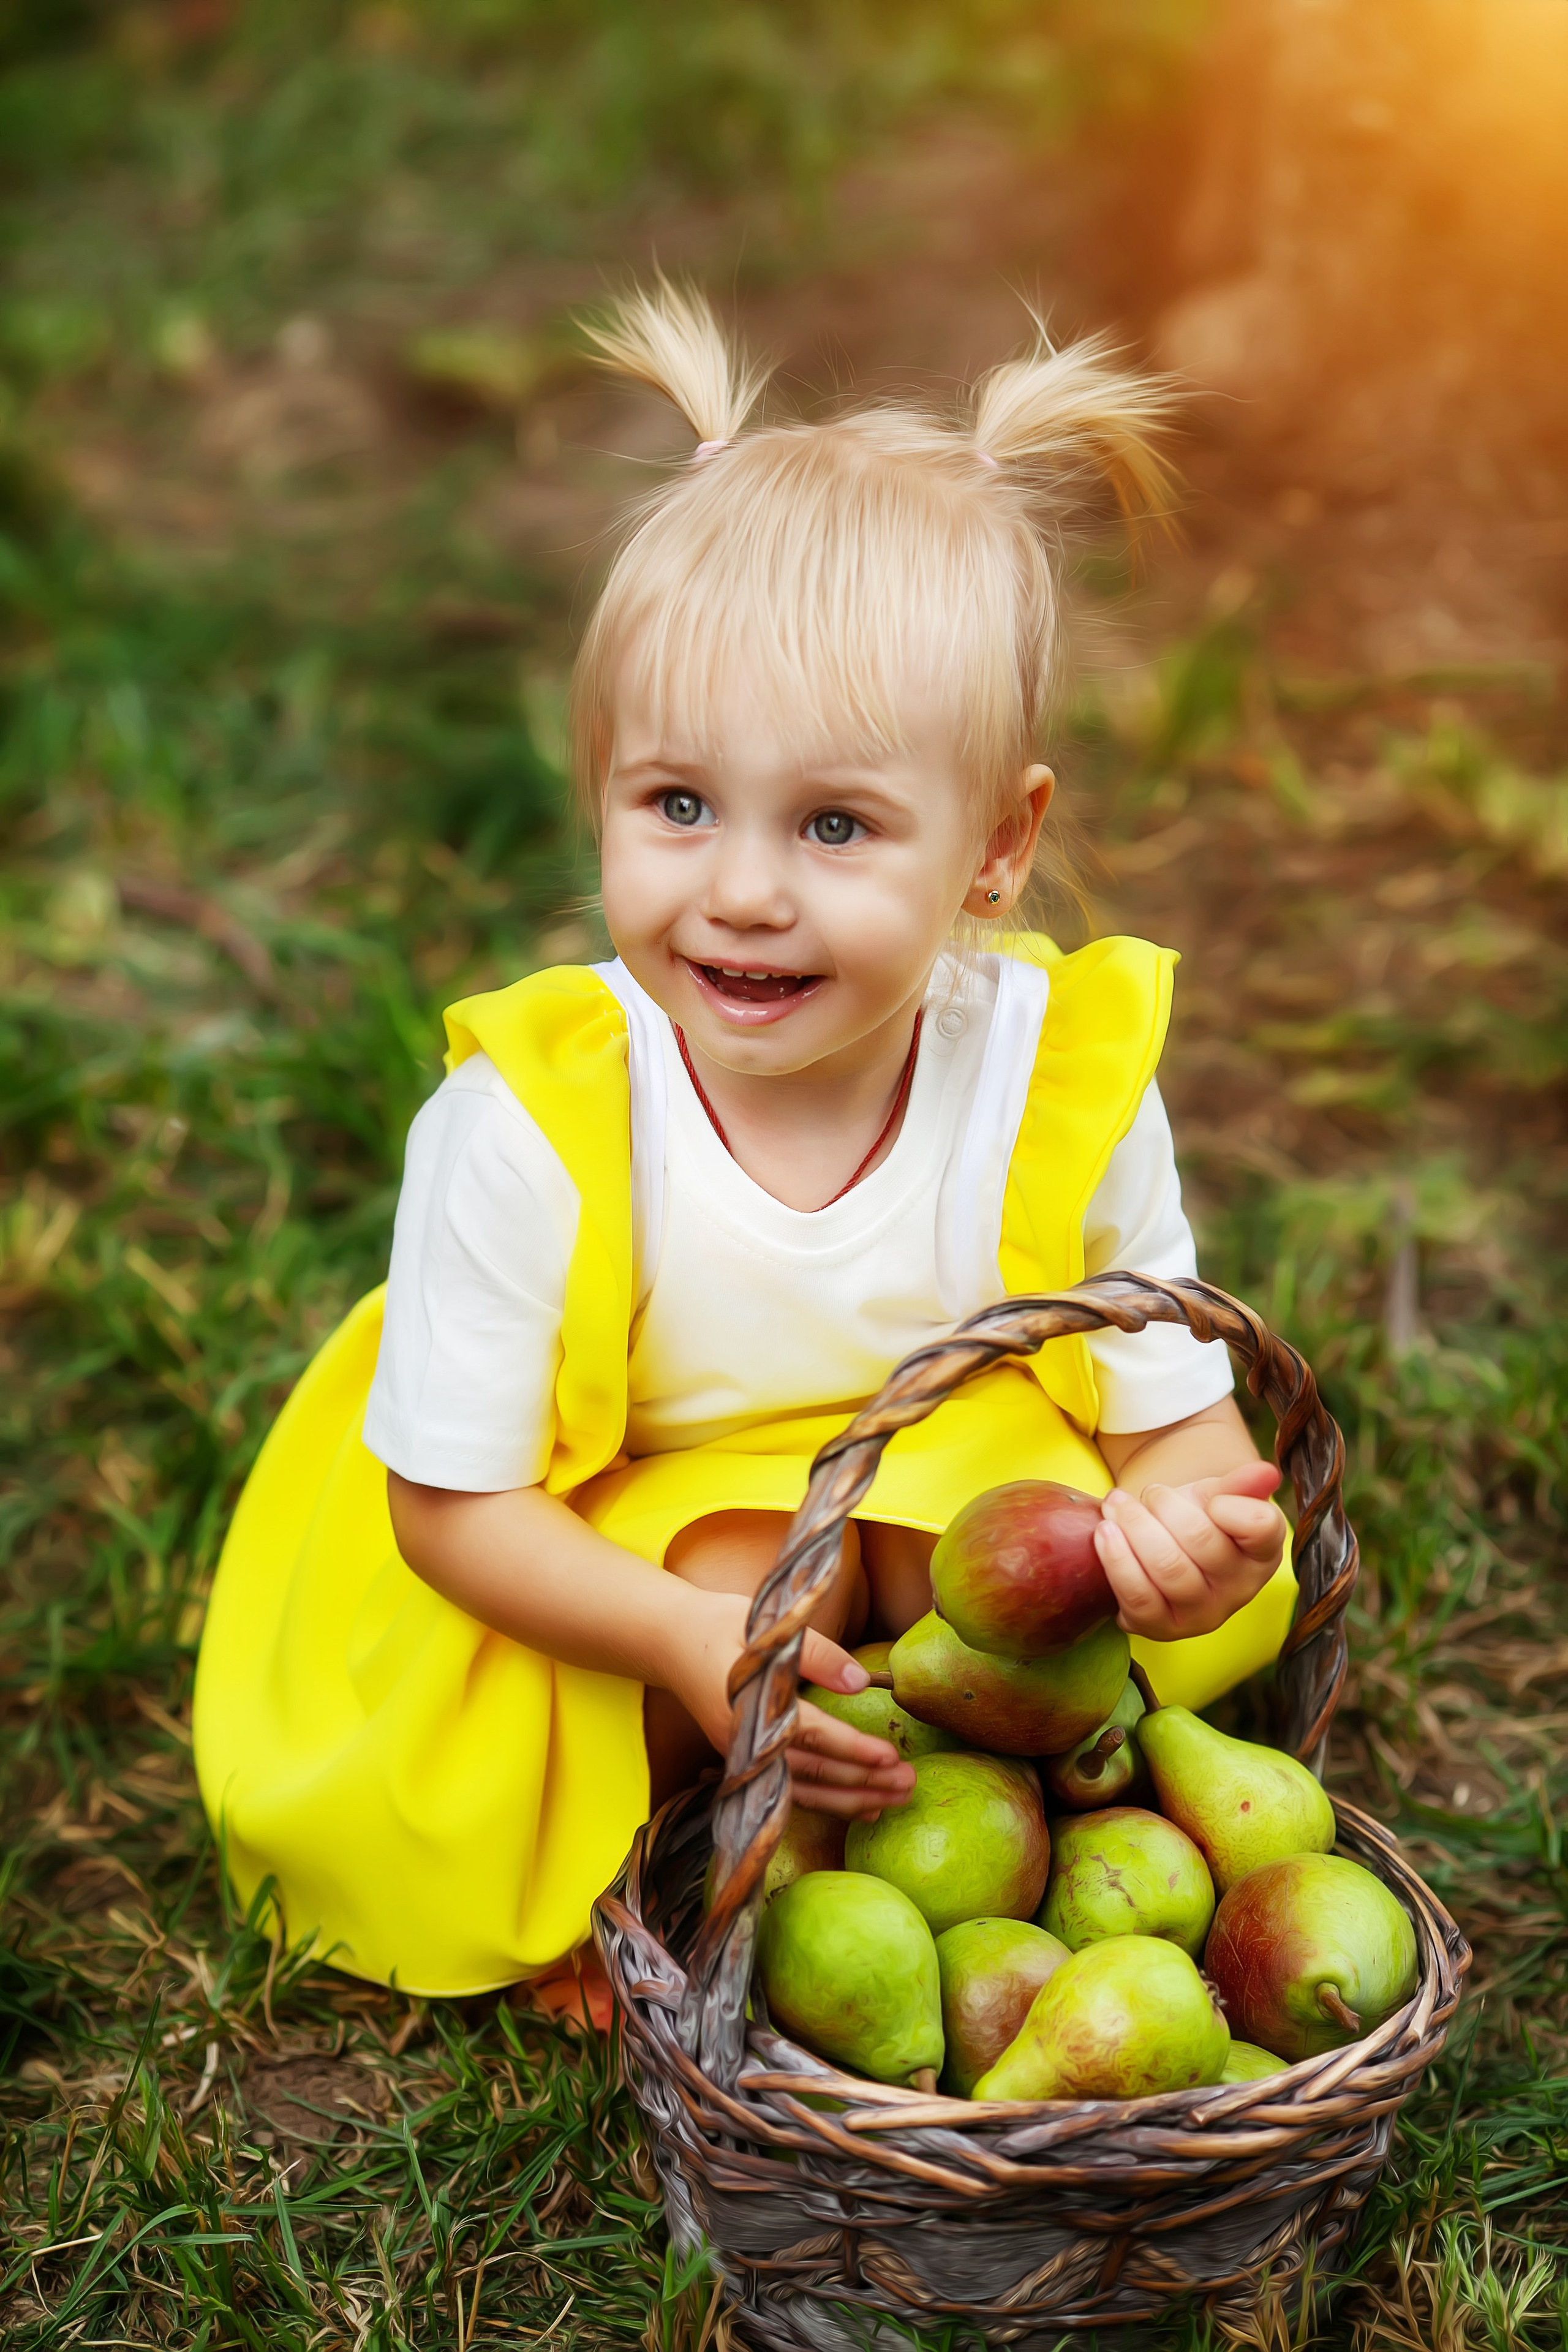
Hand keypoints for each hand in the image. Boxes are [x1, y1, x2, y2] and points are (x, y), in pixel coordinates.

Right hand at [669, 1591, 915, 1820]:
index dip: (851, 1748)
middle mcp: (747, 1745)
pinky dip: (830, 1802)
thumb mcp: (768, 1628)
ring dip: (854, 1799)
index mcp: (751, 1709)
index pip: (810, 1735)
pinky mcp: (749, 1762)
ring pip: (806, 1792)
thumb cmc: (720, 1626)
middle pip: (813, 1774)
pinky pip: (793, 1791)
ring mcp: (746, 1759)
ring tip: (898, 1799)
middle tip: (910, 1784)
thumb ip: (816, 1655)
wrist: (669, 1641)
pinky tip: (865, 1806)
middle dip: (865, 1782)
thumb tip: (860, 1683)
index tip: (890, 1756)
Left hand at [1093, 1460, 1285, 1640]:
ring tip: (1117, 1504)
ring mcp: (1203, 1615)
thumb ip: (1238, 1484)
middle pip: (1200, 1540)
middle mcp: (1240, 1590)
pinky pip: (1138, 1596)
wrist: (1163, 1551)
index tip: (1208, 1497)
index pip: (1260, 1526)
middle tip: (1150, 1492)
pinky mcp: (1163, 1628)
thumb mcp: (1217, 1496)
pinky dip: (1116, 1559)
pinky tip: (1104, 1532)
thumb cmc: (1197, 1520)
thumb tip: (1266, 1473)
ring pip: (1167, 1567)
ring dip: (1134, 1526)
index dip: (1228, 1506)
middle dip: (1164, 1506)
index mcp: (1263, 1552)